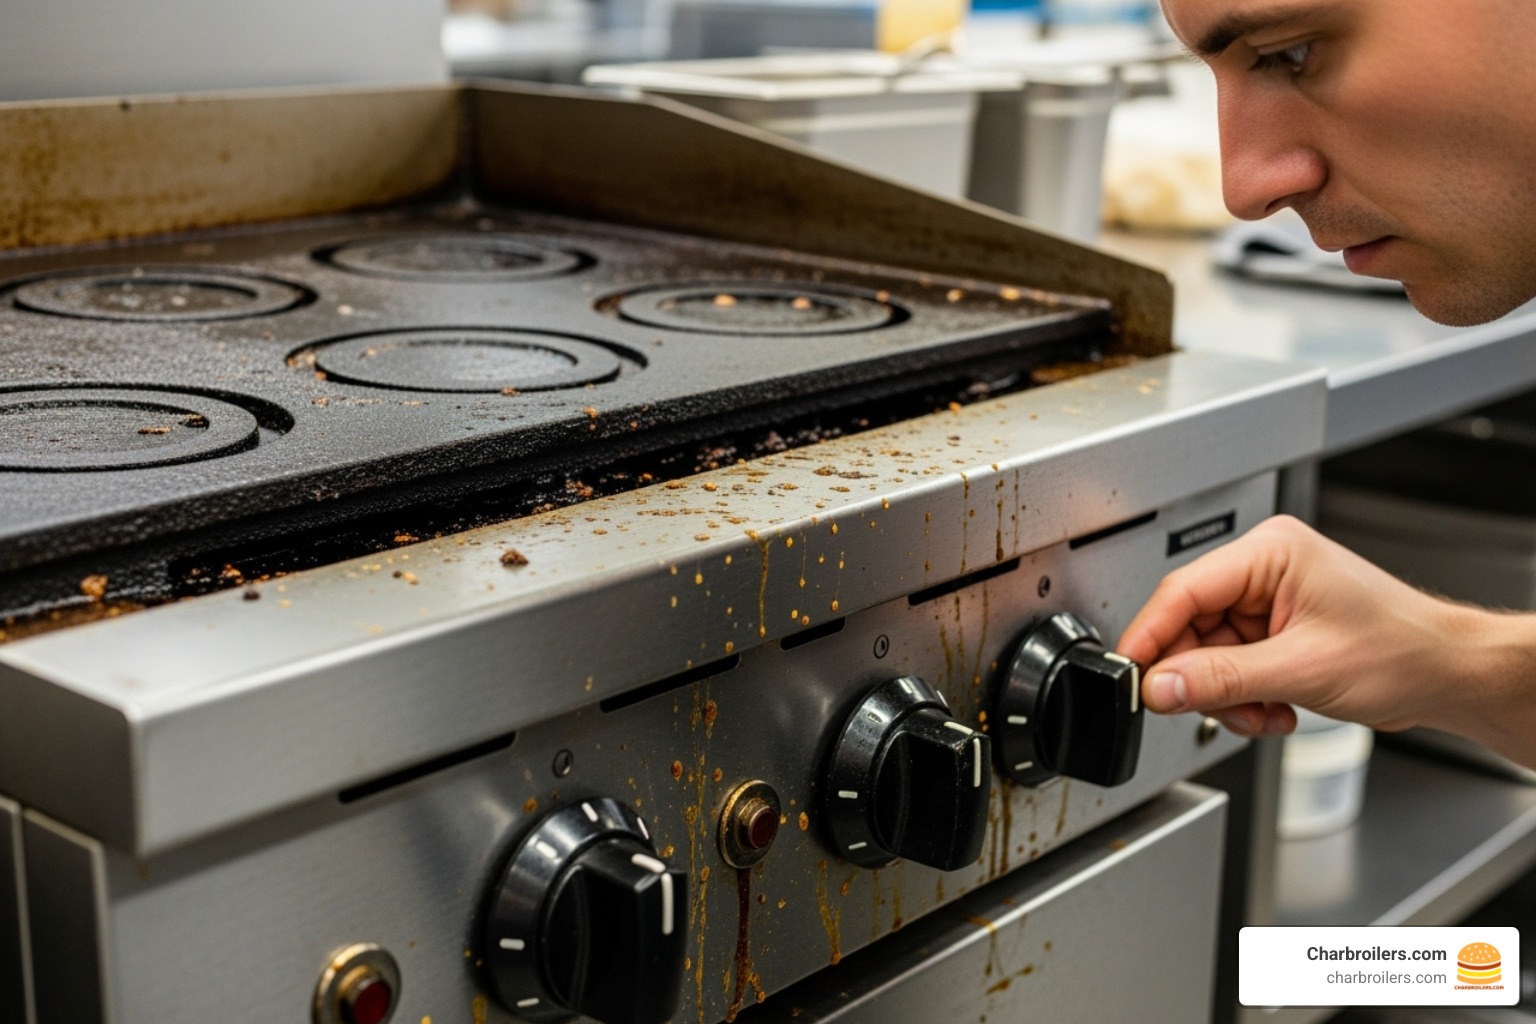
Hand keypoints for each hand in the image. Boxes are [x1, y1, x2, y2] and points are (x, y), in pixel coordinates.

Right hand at [1116, 515, 1535, 766]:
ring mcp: (1267, 602)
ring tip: (1265, 711)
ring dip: (1228, 696)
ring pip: (1206, 655)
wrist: (1448, 676)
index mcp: (1268, 553)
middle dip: (1203, 678)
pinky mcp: (1272, 632)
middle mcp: (1262, 571)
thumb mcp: (1302, 669)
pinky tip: (1276, 707)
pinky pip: (1228, 668)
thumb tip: (1161, 686)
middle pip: (1189, 627)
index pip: (1183, 589)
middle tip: (1217, 707)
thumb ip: (1222, 679)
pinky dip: (1244, 698)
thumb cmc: (1404, 650)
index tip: (1131, 674)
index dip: (1151, 636)